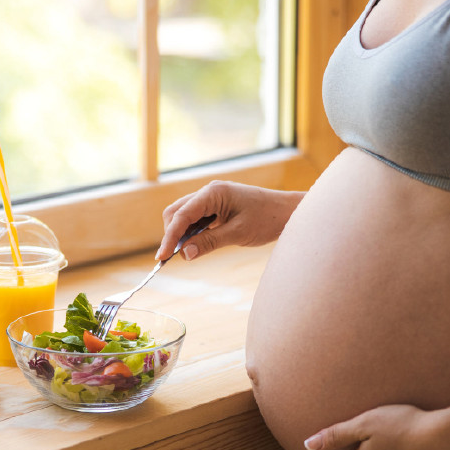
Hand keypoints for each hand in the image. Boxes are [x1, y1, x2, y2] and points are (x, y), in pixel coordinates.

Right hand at [156, 181, 302, 260]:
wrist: (287, 212)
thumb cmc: (267, 219)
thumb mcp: (237, 233)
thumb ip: (209, 242)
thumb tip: (184, 255)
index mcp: (213, 193)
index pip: (181, 215)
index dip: (169, 237)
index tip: (162, 257)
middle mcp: (208, 192)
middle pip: (176, 212)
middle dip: (172, 234)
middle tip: (174, 257)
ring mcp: (211, 198)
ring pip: (183, 216)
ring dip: (180, 234)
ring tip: (187, 253)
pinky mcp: (215, 207)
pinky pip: (194, 219)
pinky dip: (191, 233)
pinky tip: (196, 245)